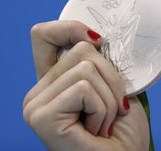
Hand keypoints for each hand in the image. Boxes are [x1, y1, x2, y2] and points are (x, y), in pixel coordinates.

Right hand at [23, 20, 149, 150]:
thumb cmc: (124, 132)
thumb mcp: (115, 86)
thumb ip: (101, 61)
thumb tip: (98, 36)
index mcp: (53, 81)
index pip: (45, 35)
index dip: (72, 28)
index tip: (99, 42)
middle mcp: (38, 92)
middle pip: (81, 49)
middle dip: (112, 77)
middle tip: (113, 109)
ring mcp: (36, 105)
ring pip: (87, 67)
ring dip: (110, 97)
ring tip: (105, 122)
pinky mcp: (42, 117)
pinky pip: (85, 88)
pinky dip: (103, 109)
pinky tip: (98, 129)